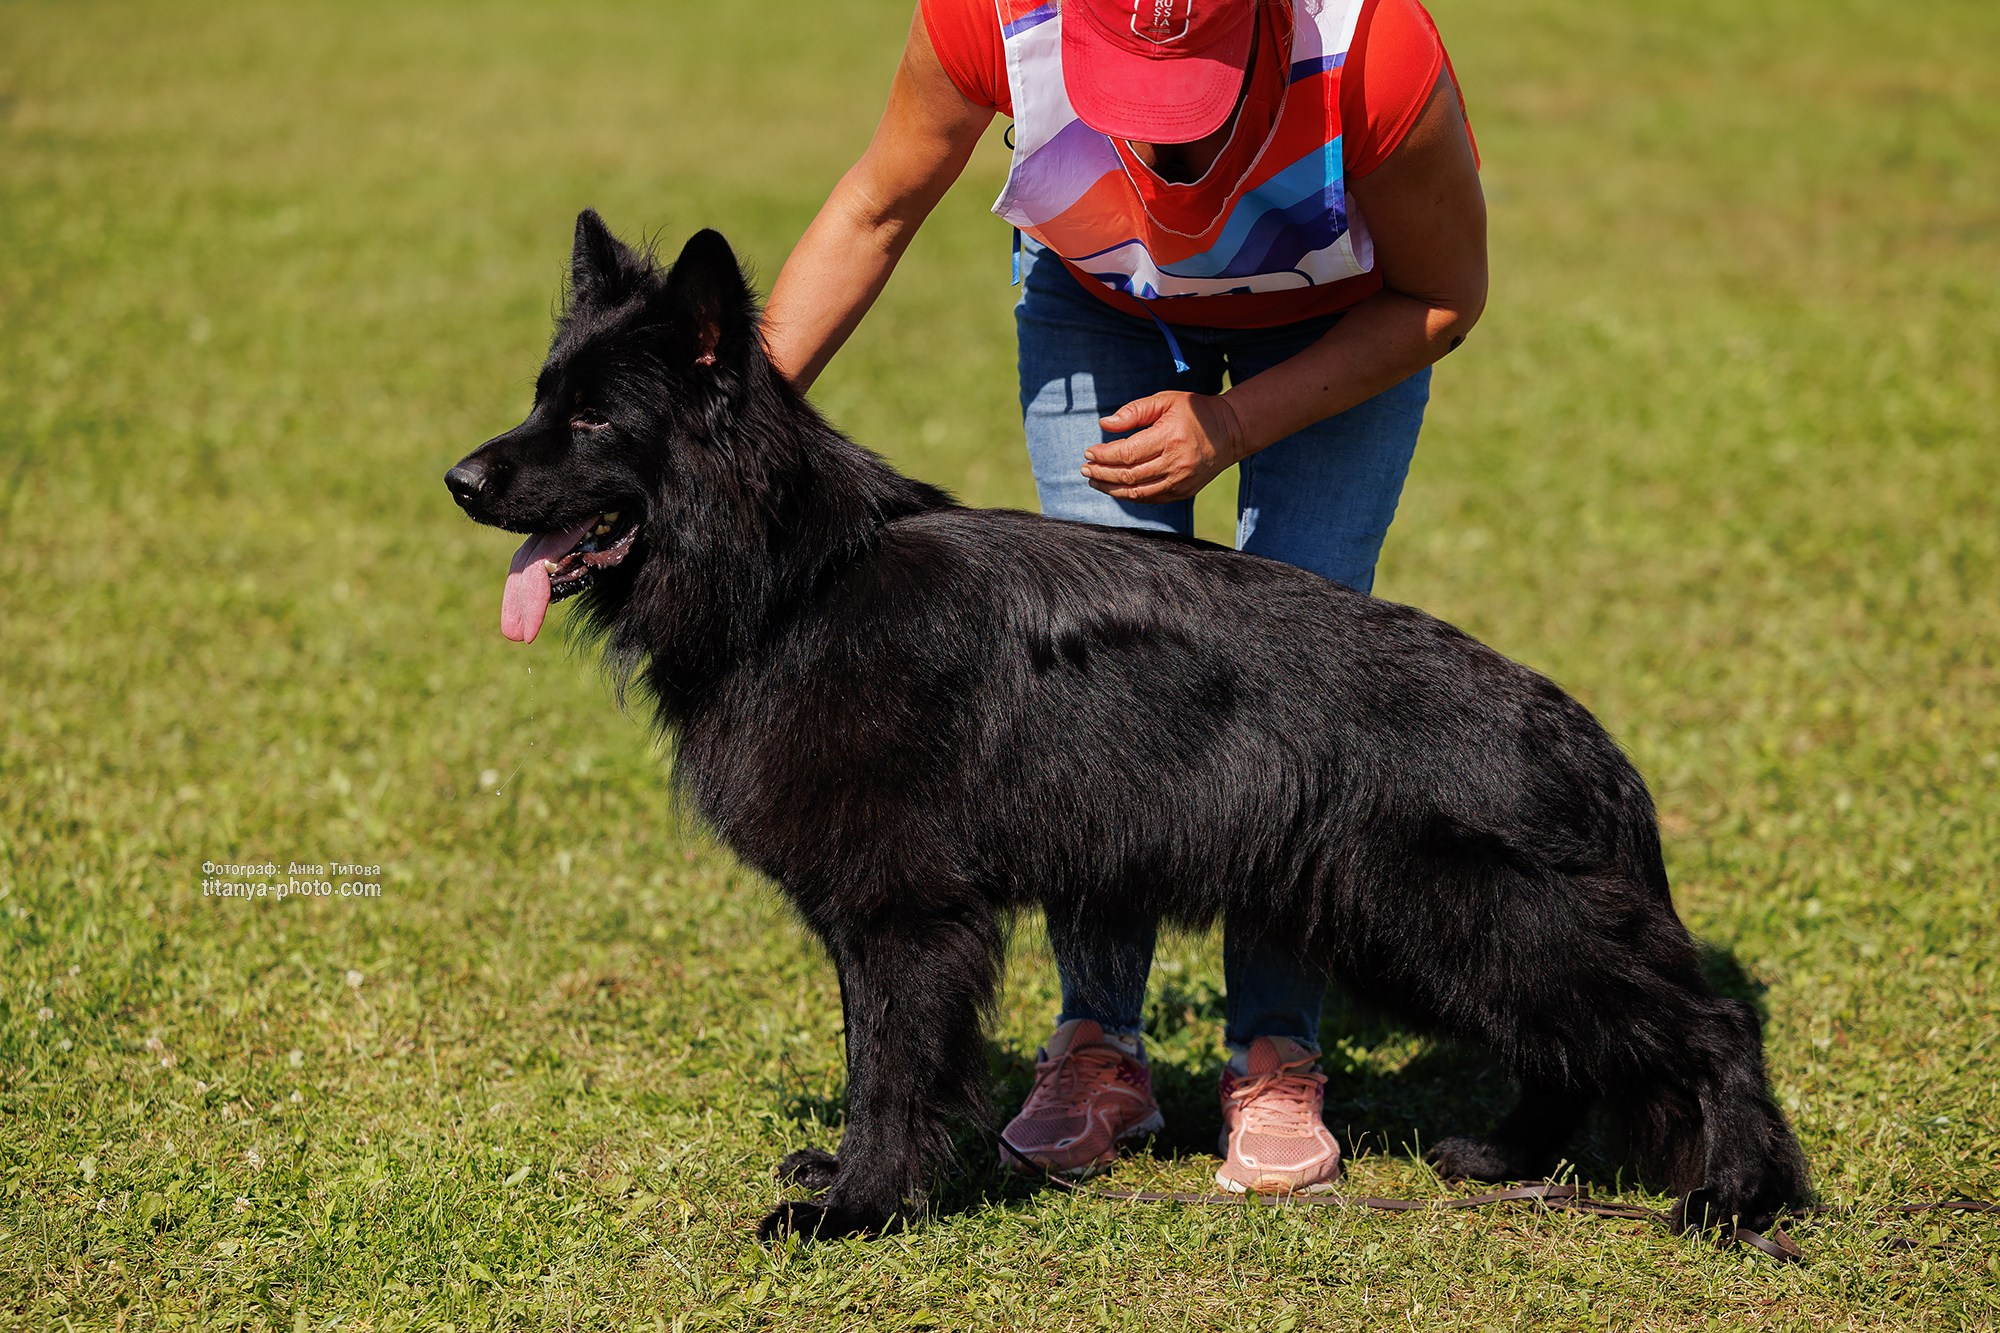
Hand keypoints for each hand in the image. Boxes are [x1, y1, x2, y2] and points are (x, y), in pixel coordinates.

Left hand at [1083, 391, 1248, 502]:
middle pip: (1129, 475)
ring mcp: (1181, 481)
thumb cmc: (1194, 412)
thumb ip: (1135, 411)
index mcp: (1170, 438)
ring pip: (1137, 492)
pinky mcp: (1184, 492)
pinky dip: (1130, 495)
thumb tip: (1105, 423)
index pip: (1127, 453)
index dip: (1104, 455)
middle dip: (1102, 473)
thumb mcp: (1165, 401)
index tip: (1089, 452)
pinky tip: (1116, 488)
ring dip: (1111, 488)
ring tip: (1094, 481)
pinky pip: (1151, 499)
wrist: (1230, 431)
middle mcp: (1176, 463)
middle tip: (1085, 469)